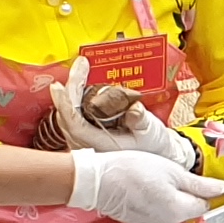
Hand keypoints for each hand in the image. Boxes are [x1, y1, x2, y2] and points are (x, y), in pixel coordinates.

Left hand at [54, 65, 196, 168]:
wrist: (157, 155)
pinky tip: (80, 87)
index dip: (67, 103)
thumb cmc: (153, 146)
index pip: (74, 123)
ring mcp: (84, 143)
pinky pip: (73, 117)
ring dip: (72, 93)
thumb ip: (140, 120)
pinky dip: (75, 100)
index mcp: (100, 146)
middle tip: (77, 68)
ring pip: (68, 116)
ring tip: (79, 72)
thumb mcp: (151, 132)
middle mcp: (87, 146)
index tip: (66, 83)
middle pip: (67, 116)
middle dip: (70, 90)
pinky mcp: (86, 137)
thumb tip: (133, 109)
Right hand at [64, 148, 221, 222]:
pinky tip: (143, 189)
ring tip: (152, 180)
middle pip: (188, 209)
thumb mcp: (172, 171)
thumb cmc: (134, 169)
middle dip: (183, 193)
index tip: (186, 174)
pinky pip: (158, 214)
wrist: (96, 180)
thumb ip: (200, 184)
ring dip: (169, 197)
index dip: (199, 188)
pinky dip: (155, 202)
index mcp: (179, 211)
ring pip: (173, 211)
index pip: (203, 204)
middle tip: (166, 173)